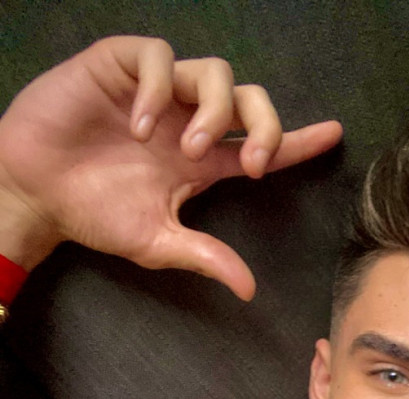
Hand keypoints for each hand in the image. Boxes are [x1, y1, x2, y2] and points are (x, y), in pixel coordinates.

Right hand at [0, 36, 342, 297]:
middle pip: (248, 99)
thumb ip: (203, 256)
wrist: (34, 193)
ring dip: (212, 110)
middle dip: (263, 124)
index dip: (296, 140)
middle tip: (250, 161)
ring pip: (213, 72)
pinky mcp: (119, 67)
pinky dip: (156, 88)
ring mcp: (155, 91)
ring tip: (186, 150)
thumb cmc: (92, 214)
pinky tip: (140, 125)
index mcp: (200, 159)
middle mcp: (185, 119)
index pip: (257, 143)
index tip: (332, 136)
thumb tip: (248, 289)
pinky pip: (157, 57)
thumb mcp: (155, 242)